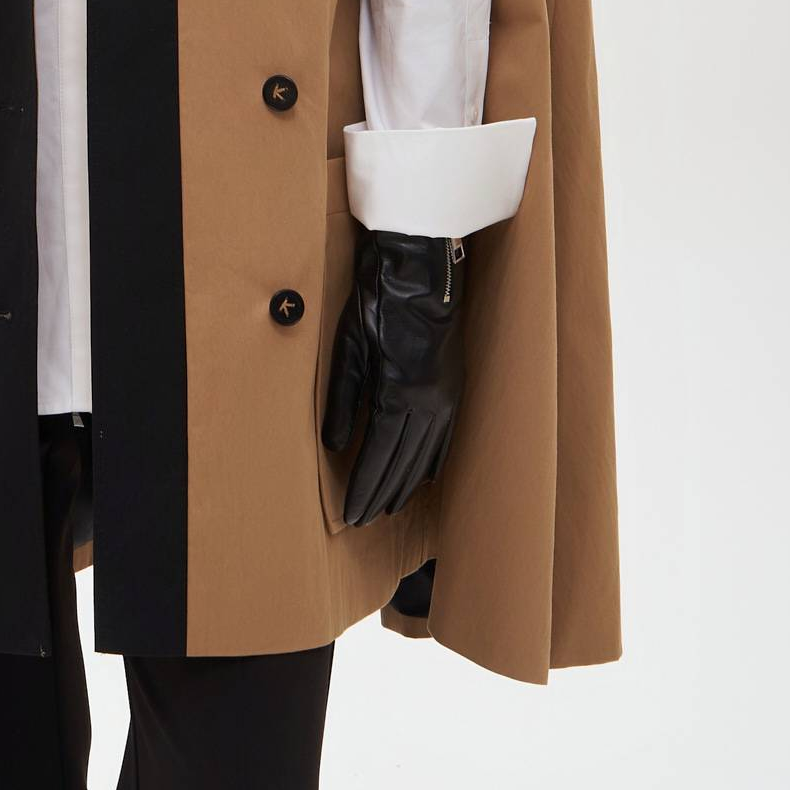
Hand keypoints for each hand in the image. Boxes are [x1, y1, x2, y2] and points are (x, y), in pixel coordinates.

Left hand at [320, 226, 466, 525]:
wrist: (419, 268)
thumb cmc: (377, 301)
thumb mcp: (348, 348)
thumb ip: (341, 401)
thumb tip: (334, 447)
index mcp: (401, 396)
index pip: (379, 457)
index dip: (364, 488)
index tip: (351, 515)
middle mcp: (430, 404)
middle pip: (403, 463)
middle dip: (382, 494)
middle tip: (365, 521)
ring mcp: (448, 396)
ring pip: (426, 455)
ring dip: (406, 484)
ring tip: (389, 507)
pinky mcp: (454, 385)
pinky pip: (445, 437)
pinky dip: (432, 461)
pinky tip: (424, 476)